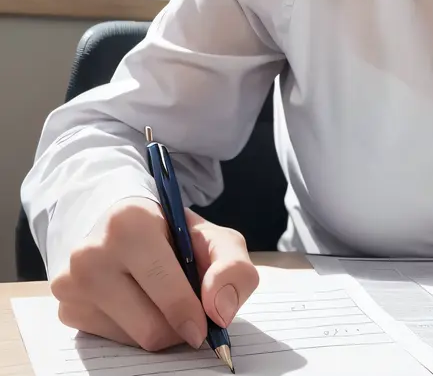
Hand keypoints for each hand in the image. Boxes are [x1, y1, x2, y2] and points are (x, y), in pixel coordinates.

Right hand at [50, 198, 258, 351]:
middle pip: (151, 328)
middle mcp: (91, 253)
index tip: (208, 324)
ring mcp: (71, 284)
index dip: (197, 316)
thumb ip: (233, 268)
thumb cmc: (174, 233)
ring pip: (133, 339)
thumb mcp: (214, 239)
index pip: (170, 294)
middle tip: (191, 310)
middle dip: (180, 326)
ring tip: (162, 295)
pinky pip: (114, 341)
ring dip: (159, 327)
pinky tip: (138, 300)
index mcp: (130, 223)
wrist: (125, 226)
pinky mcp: (66, 309)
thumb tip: (220, 312)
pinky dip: (136, 329)